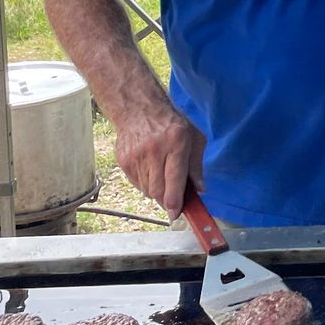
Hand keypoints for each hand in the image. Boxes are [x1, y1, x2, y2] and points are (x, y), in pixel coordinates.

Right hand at [115, 102, 205, 216]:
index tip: (175, 214)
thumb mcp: (194, 138)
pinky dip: (146, 183)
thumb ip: (197, 166)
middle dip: (167, 198)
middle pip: (158, 190)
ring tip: (161, 173)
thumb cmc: (172, 125)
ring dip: (157, 190)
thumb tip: (200, 190)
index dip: (175, 201)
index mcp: (176, 143)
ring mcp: (136, 157)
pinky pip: (137, 184)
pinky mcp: (124, 162)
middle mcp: (154, 151)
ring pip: (147, 190)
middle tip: (174, 194)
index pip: (174, 179)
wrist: (139, 110)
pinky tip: (150, 168)